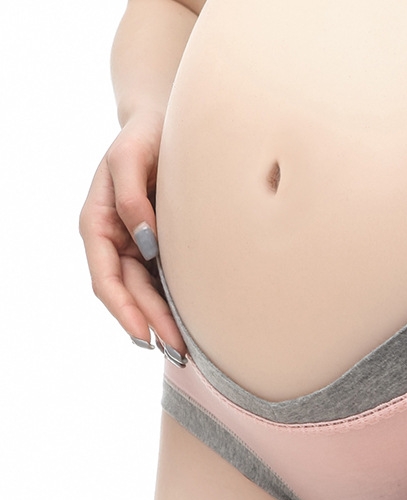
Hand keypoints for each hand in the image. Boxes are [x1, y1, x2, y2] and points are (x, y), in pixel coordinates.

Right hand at [79, 111, 184, 356]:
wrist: (165, 123)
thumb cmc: (145, 135)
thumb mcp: (130, 155)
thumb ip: (132, 195)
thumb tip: (144, 238)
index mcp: (98, 223)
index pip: (105, 277)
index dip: (123, 309)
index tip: (143, 335)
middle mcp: (116, 240)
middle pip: (131, 293)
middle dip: (153, 324)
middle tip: (180, 352)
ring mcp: (138, 245)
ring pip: (147, 292)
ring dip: (163, 322)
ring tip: (186, 350)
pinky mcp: (161, 246)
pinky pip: (164, 280)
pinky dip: (173, 303)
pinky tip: (191, 324)